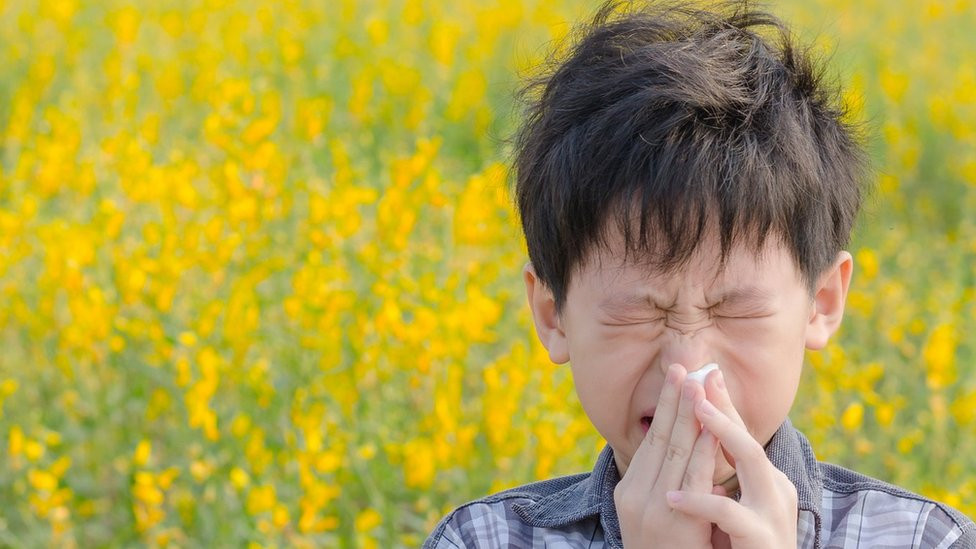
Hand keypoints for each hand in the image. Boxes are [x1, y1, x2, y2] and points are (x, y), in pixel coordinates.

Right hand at [614, 364, 724, 547]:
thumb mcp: (655, 515)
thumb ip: (665, 485)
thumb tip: (683, 452)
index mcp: (630, 490)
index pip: (651, 440)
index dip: (665, 408)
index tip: (677, 377)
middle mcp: (635, 495)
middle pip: (659, 438)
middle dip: (673, 400)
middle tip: (683, 366)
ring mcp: (652, 508)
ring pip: (675, 452)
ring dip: (689, 415)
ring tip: (699, 384)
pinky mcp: (672, 522)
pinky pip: (692, 478)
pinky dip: (703, 450)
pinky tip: (712, 427)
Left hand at [665, 369, 797, 548]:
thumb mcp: (734, 513)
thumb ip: (723, 484)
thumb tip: (702, 454)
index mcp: (766, 482)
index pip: (741, 436)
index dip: (723, 405)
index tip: (703, 375)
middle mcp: (776, 490)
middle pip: (748, 437)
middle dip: (724, 405)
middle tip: (700, 378)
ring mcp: (773, 513)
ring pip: (751, 460)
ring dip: (720, 432)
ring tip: (694, 411)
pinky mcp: (762, 538)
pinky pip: (728, 513)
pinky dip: (699, 502)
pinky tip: (673, 497)